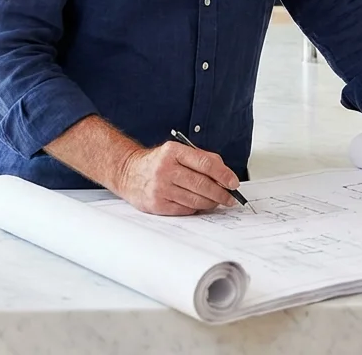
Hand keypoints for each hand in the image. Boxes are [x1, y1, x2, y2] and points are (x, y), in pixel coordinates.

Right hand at [116, 141, 241, 215]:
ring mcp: (160, 188)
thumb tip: (225, 175)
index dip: (224, 174)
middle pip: (202, 184)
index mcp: (173, 152)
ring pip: (195, 200)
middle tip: (230, 197)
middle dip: (221, 193)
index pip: (205, 163)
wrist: (128, 172)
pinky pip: (185, 209)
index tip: (233, 183)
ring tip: (217, 202)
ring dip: (211, 203)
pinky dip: (196, 209)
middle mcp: (165, 169)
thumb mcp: (177, 152)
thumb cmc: (158, 163)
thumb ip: (201, 159)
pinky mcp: (157, 204)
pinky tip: (200, 205)